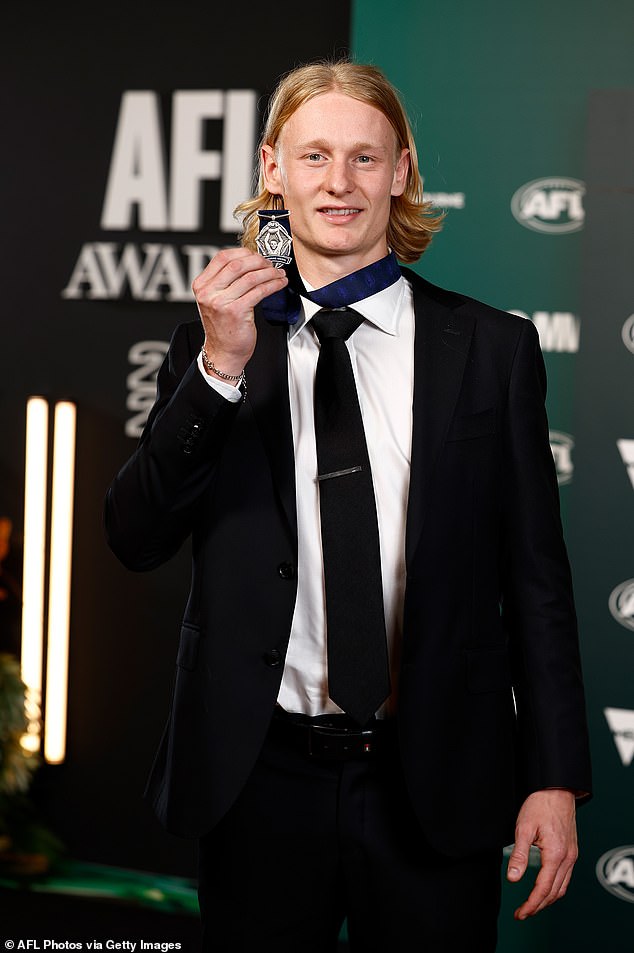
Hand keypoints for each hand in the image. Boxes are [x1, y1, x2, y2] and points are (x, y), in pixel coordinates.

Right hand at [192, 247, 287, 377]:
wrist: (223, 353)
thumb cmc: (223, 327)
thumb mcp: (215, 300)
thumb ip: (225, 281)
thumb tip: (249, 261)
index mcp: (202, 285)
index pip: (222, 257)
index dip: (243, 253)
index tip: (257, 256)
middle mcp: (208, 292)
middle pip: (237, 264)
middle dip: (259, 261)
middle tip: (271, 265)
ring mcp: (221, 302)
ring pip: (250, 277)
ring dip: (269, 273)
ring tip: (279, 274)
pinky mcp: (236, 311)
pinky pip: (259, 291)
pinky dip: (273, 285)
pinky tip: (279, 284)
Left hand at [506, 789, 577, 919]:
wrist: (557, 790)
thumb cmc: (539, 805)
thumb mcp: (523, 828)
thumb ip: (519, 855)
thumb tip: (512, 878)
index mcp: (556, 854)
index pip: (543, 888)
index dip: (531, 904)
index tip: (520, 913)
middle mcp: (567, 858)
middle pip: (554, 892)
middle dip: (538, 906)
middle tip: (522, 913)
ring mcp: (572, 855)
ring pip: (562, 887)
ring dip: (547, 900)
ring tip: (531, 905)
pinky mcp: (571, 851)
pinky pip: (565, 877)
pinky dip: (554, 888)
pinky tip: (544, 888)